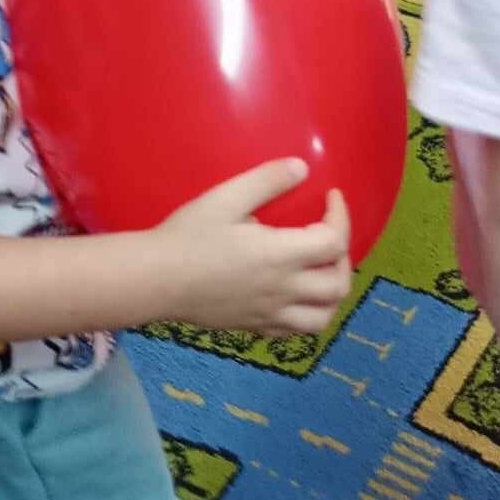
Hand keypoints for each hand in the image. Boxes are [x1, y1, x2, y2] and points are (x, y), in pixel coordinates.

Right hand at [158, 160, 351, 335]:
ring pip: (322, 318)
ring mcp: (269, 314)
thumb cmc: (187, 237)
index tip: (331, 197)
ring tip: (320, 272)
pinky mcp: (253, 328)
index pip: (334, 242)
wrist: (155, 281)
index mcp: (280, 256)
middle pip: (338, 285)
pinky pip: (294, 331)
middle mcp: (283, 290)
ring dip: (331, 294)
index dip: (341, 217)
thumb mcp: (224, 198)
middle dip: (344, 258)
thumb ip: (266, 181)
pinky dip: (306, 314)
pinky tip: (293, 295)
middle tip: (328, 235)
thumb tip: (302, 167)